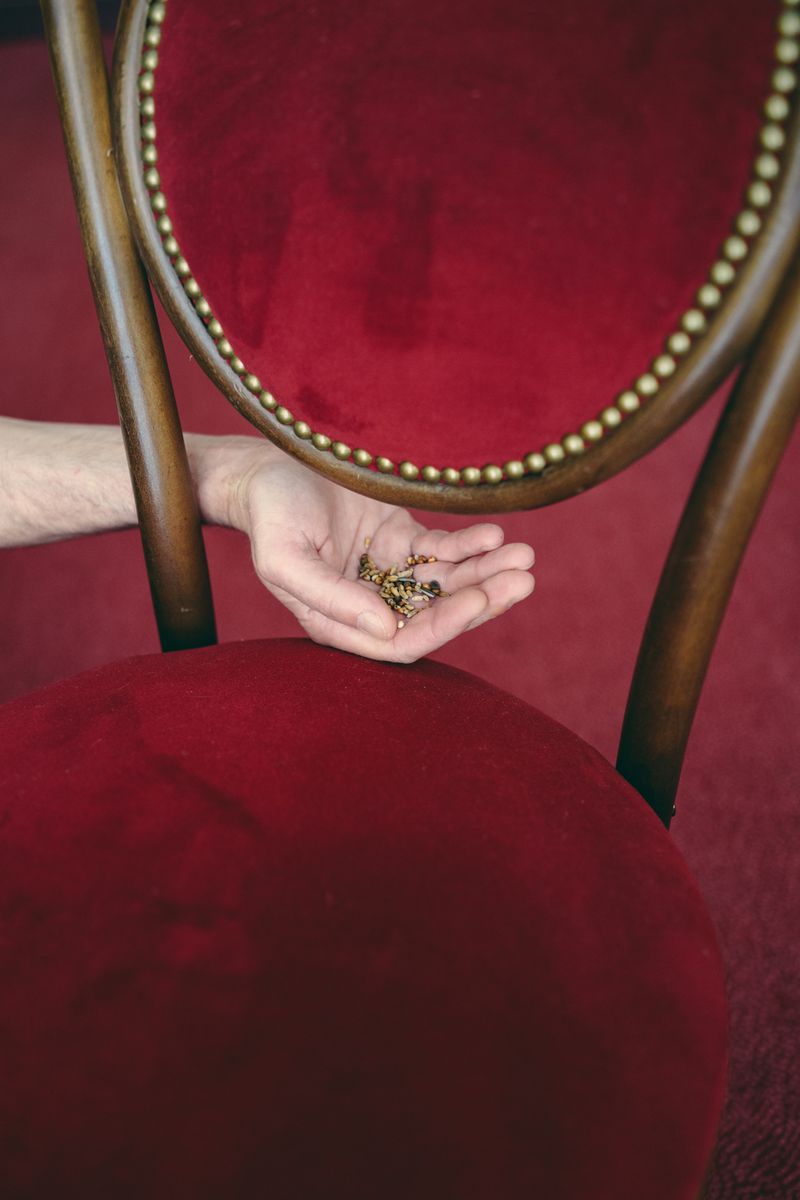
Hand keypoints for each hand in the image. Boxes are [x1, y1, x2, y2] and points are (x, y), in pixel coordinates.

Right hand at [201, 438, 534, 662]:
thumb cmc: (270, 513)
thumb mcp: (285, 558)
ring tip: (524, 556)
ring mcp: (389, 572)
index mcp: (340, 623)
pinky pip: (444, 550)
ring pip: (448, 584)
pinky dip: (472, 544)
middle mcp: (370, 605)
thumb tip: (387, 631)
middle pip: (438, 616)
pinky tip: (495, 533)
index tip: (479, 597)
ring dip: (487, 573)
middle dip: (482, 600)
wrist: (265, 466)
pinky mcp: (402, 539)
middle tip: (523, 579)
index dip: (445, 625)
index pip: (404, 642)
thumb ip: (330, 599)